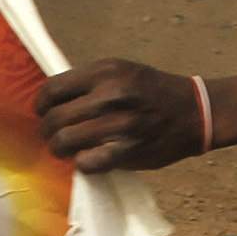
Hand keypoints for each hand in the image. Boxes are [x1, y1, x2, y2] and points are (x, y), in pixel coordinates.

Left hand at [36, 60, 211, 173]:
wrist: (195, 111)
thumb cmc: (152, 91)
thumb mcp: (121, 72)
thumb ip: (88, 83)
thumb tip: (50, 99)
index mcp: (105, 72)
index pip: (51, 90)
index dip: (41, 105)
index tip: (44, 112)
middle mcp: (110, 96)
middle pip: (53, 119)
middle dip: (48, 131)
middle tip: (54, 135)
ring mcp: (118, 125)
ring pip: (63, 142)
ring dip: (59, 149)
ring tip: (66, 149)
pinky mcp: (127, 151)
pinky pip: (86, 162)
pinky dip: (82, 163)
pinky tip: (88, 158)